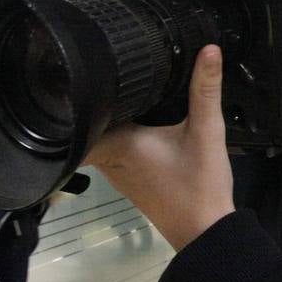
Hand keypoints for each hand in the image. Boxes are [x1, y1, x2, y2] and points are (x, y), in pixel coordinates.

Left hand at [86, 45, 234, 250]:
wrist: (205, 231)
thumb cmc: (200, 184)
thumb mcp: (207, 131)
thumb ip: (206, 89)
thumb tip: (209, 49)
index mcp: (119, 143)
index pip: (81, 115)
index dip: (73, 93)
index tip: (72, 70)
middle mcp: (109, 157)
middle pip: (88, 121)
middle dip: (90, 98)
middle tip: (94, 64)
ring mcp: (115, 170)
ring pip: (99, 135)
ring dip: (103, 116)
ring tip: (110, 82)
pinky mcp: (127, 177)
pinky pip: (112, 146)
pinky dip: (116, 131)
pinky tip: (131, 114)